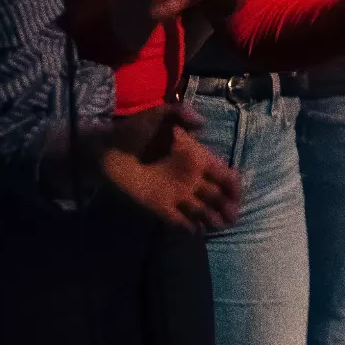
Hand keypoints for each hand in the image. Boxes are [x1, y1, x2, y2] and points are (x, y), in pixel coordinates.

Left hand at [103, 125, 240, 232]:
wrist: (107, 151)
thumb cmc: (135, 131)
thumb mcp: (159, 115)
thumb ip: (181, 113)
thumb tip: (204, 122)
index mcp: (195, 156)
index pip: (222, 173)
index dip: (232, 184)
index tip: (236, 193)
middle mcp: (190, 177)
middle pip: (216, 195)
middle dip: (227, 206)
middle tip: (232, 216)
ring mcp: (176, 193)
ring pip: (201, 210)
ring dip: (211, 218)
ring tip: (218, 225)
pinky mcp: (159, 206)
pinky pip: (178, 220)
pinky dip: (187, 227)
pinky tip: (195, 231)